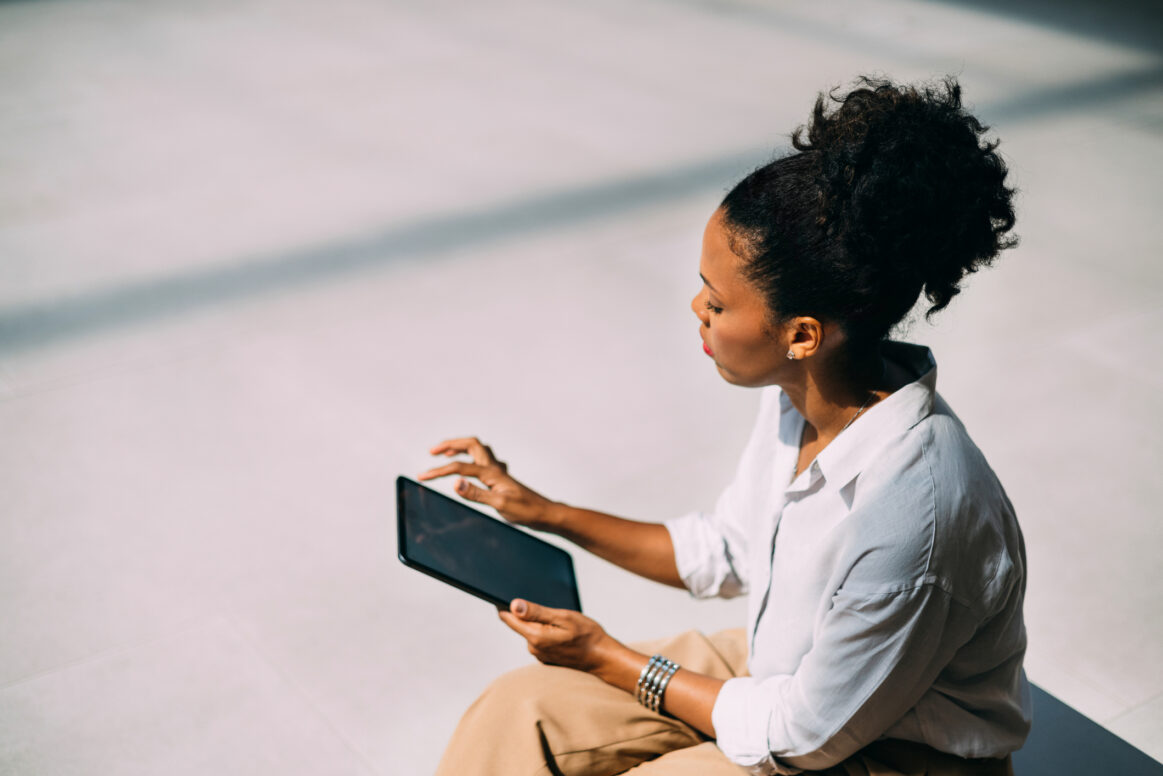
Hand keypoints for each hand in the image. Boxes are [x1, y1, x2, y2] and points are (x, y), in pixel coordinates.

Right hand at [418, 437, 555, 528]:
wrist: (545, 514)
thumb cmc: (526, 511)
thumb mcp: (500, 504)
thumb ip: (476, 493)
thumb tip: (455, 483)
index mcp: (491, 473)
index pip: (459, 468)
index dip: (438, 471)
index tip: (422, 477)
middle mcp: (494, 468)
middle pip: (470, 445)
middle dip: (450, 445)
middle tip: (432, 452)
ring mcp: (499, 473)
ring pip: (478, 450)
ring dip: (460, 448)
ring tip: (445, 454)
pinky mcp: (501, 479)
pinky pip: (484, 461)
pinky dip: (471, 458)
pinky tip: (469, 468)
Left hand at [498, 599, 623, 675]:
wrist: (603, 657)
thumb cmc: (587, 635)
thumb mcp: (564, 617)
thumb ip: (537, 612)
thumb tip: (514, 605)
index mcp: (536, 637)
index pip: (509, 618)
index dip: (505, 604)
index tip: (504, 593)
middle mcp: (533, 648)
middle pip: (521, 623)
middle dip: (531, 613)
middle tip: (551, 608)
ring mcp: (539, 654)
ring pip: (532, 630)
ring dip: (541, 623)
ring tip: (561, 622)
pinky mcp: (545, 657)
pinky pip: (540, 639)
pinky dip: (547, 632)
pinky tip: (562, 632)